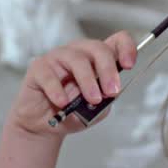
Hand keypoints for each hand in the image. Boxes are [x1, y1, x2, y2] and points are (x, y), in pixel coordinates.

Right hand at [6, 31, 136, 137]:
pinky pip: (50, 75)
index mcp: (96, 59)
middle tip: (111, 91)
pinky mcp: (38, 68)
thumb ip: (104, 101)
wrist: (43, 125)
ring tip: (92, 99)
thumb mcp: (95, 110)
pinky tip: (63, 103)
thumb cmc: (71, 112)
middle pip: (97, 48)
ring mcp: (57, 58)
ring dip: (87, 81)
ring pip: (76, 59)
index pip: (116, 41)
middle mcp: (78, 53)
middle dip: (108, 69)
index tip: (129, 64)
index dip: (126, 48)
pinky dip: (58, 90)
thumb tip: (106, 93)